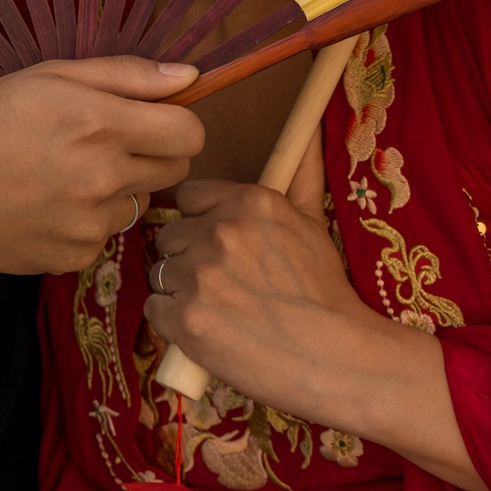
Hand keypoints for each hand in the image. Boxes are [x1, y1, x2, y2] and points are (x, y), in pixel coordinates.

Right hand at [0, 56, 205, 273]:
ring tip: (67, 174)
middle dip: (154, 152)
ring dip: (119, 188)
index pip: (191, 133)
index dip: (177, 122)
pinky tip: (51, 205)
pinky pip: (107, 234)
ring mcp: (91, 224)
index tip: (153, 119)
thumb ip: (126, 74)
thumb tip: (189, 76)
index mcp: (101, 123)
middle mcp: (104, 177)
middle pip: (177, 170)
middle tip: (108, 143)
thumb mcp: (49, 76)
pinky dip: (89, 221)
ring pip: (140, 202)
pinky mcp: (76, 257)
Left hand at [146, 177, 486, 490]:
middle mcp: (219, 231)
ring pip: (161, 272)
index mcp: (247, 201)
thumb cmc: (324, 292)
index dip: (200, 222)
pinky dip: (173, 322)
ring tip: (220, 309)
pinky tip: (207, 329)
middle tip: (224, 285)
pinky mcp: (186, 319)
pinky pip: (155, 309)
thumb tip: (306, 132)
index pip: (187, 197)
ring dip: (180, 291)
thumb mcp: (313, 220)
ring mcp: (200, 276)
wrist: (336, 357)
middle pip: (170, 236)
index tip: (220, 247)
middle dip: (188, 258)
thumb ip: (300, 173)